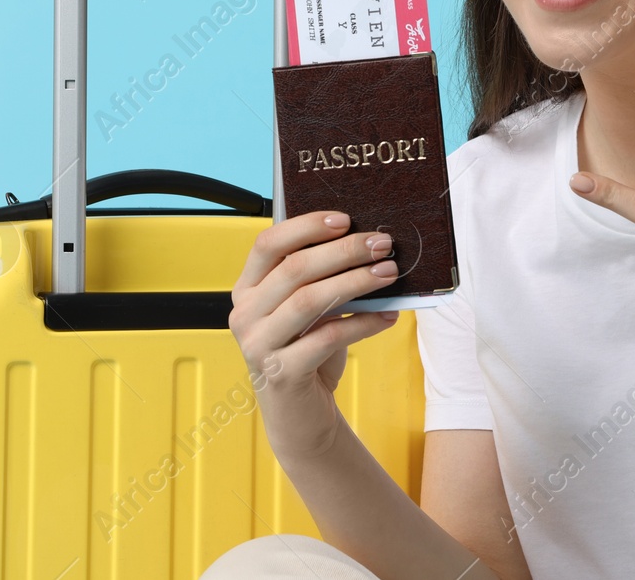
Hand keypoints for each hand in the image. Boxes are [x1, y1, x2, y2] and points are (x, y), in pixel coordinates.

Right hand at [228, 210, 400, 464]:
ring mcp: (258, 346)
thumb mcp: (310, 311)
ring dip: (356, 282)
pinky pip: (328, 338)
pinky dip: (363, 323)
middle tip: (382, 244)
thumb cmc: (308, 352)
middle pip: (295, 269)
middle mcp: (245, 315)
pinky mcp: (280, 374)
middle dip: (344, 251)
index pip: (268, 244)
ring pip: (310, 300)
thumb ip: (322, 280)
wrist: (300, 416)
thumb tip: (367, 244)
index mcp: (247, 289)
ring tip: (389, 273)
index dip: (306, 227)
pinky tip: (388, 316)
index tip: (345, 219)